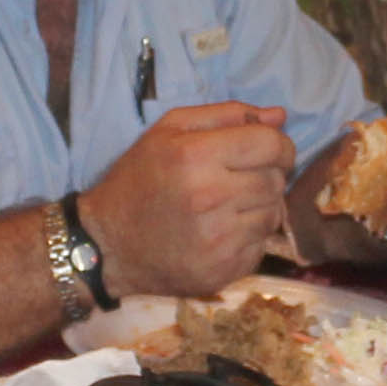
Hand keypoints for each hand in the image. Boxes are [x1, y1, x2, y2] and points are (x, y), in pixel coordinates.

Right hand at [82, 101, 295, 298]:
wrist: (108, 246)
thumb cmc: (138, 180)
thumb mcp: (168, 131)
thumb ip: (226, 115)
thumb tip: (279, 116)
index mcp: (195, 156)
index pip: (272, 145)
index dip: (278, 144)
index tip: (266, 150)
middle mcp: (210, 197)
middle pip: (276, 180)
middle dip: (267, 174)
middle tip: (239, 179)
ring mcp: (218, 239)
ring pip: (273, 214)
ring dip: (260, 206)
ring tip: (227, 206)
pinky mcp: (223, 270)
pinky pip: (261, 245)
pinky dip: (249, 236)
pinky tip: (221, 232)